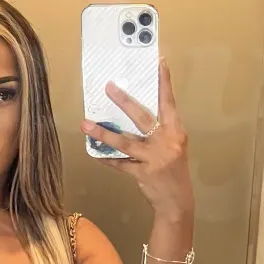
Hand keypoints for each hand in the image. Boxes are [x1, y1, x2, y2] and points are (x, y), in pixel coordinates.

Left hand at [81, 58, 193, 220]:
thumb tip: (133, 110)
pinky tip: (94, 152)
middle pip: (142, 117)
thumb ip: (159, 130)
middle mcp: (166, 142)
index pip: (169, 102)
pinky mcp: (143, 174)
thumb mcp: (173, 145)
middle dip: (124, 101)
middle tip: (108, 87)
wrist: (177, 202)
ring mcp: (155, 158)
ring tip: (85, 124)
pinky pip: (120, 163)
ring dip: (103, 133)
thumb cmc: (174, 169)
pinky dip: (106, 158)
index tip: (159, 62)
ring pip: (125, 142)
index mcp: (176, 131)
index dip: (164, 82)